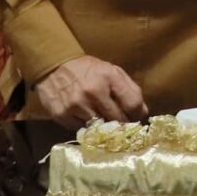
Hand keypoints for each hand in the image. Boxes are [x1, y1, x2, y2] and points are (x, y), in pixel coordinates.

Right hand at [31, 54, 148, 124]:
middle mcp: (93, 91)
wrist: (53, 65)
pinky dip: (86, 127)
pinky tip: (84, 118)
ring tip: (102, 121)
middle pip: (117, 120)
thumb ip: (129, 89)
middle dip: (122, 125)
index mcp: (109, 77)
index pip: (133, 104)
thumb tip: (143, 112)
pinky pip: (81, 130)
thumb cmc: (87, 69)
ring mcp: (76, 104)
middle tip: (122, 126)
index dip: (137, 115)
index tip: (136, 118)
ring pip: (99, 128)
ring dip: (103, 127)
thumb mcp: (111, 71)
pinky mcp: (61, 115)